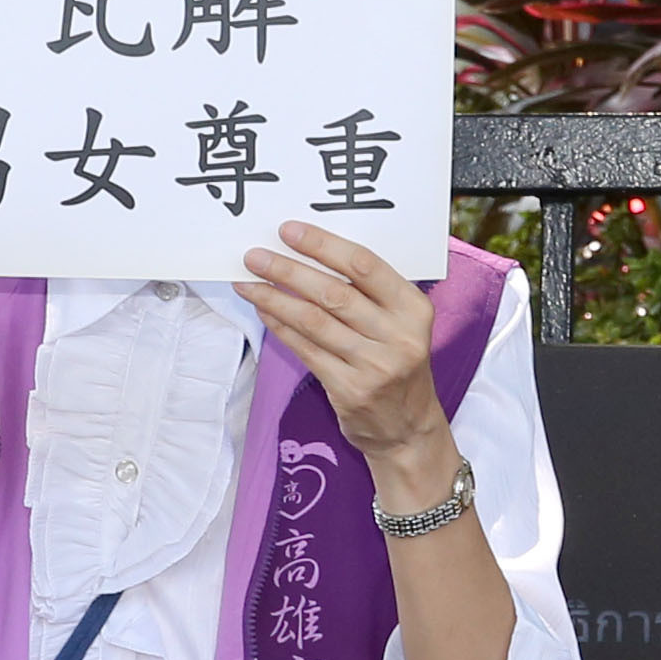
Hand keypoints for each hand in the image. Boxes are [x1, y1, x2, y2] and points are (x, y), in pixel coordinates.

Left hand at [239, 224, 446, 490]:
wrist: (408, 428)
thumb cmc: (398, 363)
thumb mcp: (402, 324)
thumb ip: (370, 294)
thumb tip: (310, 254)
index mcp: (414, 309)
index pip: (364, 266)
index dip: (323, 246)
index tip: (289, 231)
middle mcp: (399, 336)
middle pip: (333, 293)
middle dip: (288, 270)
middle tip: (255, 256)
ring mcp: (374, 366)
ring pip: (314, 321)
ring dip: (274, 298)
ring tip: (247, 282)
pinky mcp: (350, 390)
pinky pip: (306, 350)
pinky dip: (281, 327)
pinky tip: (264, 310)